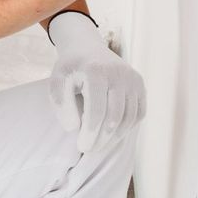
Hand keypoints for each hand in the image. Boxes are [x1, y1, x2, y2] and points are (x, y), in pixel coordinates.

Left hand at [45, 11, 144, 152]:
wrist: (87, 47)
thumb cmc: (71, 68)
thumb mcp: (57, 81)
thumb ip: (61, 103)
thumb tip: (74, 128)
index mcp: (96, 72)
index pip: (96, 111)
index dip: (90, 133)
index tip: (81, 147)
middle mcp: (118, 74)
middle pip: (114, 117)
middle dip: (102, 139)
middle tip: (89, 150)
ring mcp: (132, 78)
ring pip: (129, 117)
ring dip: (115, 137)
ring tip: (100, 146)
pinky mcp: (139, 84)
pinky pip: (139, 113)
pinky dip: (128, 128)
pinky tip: (113, 135)